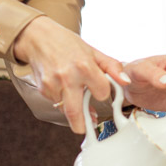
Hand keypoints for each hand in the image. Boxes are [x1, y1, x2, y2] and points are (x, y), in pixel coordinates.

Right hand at [11, 16, 126, 133]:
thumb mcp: (93, 52)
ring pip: (65, 110)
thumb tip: (126, 82)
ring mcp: (53, 85)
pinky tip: (62, 88)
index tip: (100, 90)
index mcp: (84, 66)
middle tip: (87, 128)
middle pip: (75, 112)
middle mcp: (67, 77)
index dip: (102, 92)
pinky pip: (56, 103)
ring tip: (77, 104)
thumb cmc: (67, 44)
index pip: (101, 93)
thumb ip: (112, 67)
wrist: (38, 38)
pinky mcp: (43, 89)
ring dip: (73, 112)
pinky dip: (62, 101)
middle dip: (81, 125)